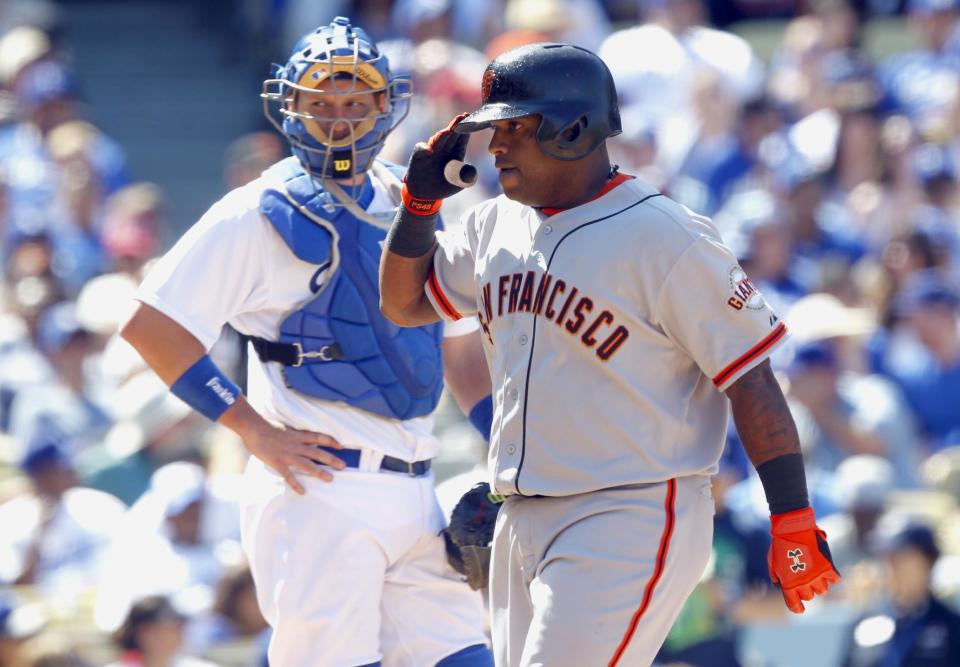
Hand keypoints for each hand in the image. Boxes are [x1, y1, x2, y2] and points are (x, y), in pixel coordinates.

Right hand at [221, 398, 345, 493]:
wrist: (254, 429)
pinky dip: (296, 484)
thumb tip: (299, 438)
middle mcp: (296, 445)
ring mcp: (288, 455)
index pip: (319, 437)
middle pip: (318, 453)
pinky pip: (289, 475)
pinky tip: (303, 492)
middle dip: (332, 459)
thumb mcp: (285, 429)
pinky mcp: (278, 463)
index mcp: (298, 436)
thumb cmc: (267, 428)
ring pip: (308, 465)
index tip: (341, 446)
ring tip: (330, 479)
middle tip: (343, 466)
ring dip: (320, 472)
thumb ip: (293, 435)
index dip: (331, 441)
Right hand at [405, 113, 477, 201]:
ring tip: (448, 132)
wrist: (425, 194)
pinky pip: (420, 150)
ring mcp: (431, 151)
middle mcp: (443, 149)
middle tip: (462, 117)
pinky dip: (424, 149)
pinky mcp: (418, 156)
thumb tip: (471, 168)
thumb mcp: (458, 184)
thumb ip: (467, 177)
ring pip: (437, 141)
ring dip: (442, 136)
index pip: (462, 139)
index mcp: (455, 153)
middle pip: (450, 135)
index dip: (466, 130)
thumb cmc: (443, 186)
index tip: (471, 120)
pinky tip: (429, 150)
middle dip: (456, 126)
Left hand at [768, 507, 840, 612]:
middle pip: (810, 597)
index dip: (797, 608)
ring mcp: (817, 576)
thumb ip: (776, 576)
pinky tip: (827, 570)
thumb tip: (781, 586)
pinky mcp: (828, 567)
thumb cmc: (780, 544)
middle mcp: (804, 583)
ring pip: (823, 590)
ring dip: (819, 583)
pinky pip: (835, 579)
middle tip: (805, 579)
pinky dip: (832, 576)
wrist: (792, 528)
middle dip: (807, 590)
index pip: (794, 604)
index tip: (800, 609)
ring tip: (815, 572)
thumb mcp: (773, 562)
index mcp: (789, 584)